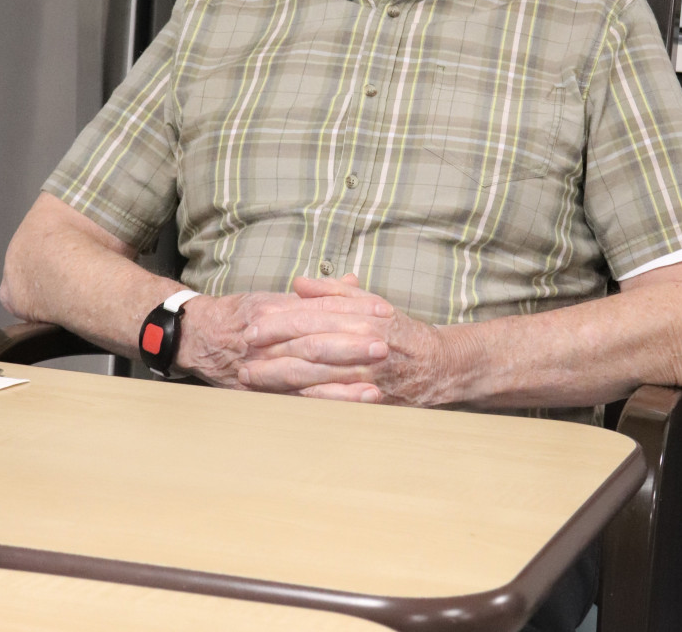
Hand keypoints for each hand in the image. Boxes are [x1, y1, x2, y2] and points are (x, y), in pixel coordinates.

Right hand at [175, 285, 394, 393]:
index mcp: (273, 311)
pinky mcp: (262, 392)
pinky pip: (300, 399)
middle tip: (385, 344)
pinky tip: (354, 402)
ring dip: (344, 377)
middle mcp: (266, 338)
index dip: (353, 311)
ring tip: (377, 379)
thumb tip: (353, 282)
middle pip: (314, 341)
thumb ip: (316, 295)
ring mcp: (263, 367)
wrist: (196, 338)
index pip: (318, 309)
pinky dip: (329, 400)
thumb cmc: (240, 316)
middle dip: (351, 345)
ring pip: (307, 372)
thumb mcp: (274, 297)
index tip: (384, 312)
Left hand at [238, 275, 454, 405]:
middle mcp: (364, 344)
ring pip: (316, 375)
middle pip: (309, 346)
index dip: (280, 321)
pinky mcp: (369, 399)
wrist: (437, 365)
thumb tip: (299, 282)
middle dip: (272, 350)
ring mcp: (367, 374)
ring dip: (278, 377)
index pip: (313, 317)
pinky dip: (305, 399)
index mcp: (362, 317)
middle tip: (244, 352)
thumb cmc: (399, 331)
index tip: (254, 325)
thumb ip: (334, 292)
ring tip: (251, 377)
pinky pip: (332, 400)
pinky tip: (281, 398)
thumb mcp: (371, 302)